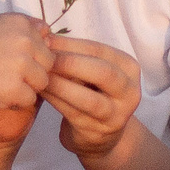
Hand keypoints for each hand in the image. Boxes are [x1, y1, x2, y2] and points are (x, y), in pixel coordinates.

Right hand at [0, 14, 52, 112]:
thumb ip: (18, 26)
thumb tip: (46, 30)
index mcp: (18, 22)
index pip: (46, 40)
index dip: (33, 53)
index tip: (14, 59)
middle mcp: (24, 40)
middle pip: (48, 63)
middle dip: (33, 71)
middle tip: (7, 75)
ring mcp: (21, 65)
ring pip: (41, 82)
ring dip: (25, 87)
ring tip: (0, 85)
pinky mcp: (15, 88)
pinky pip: (29, 100)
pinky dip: (15, 102)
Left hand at [42, 36, 142, 158]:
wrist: (101, 135)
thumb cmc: (91, 92)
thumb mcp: (91, 71)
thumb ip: (76, 55)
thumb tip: (44, 34)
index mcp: (129, 68)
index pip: (100, 51)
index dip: (72, 44)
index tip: (46, 39)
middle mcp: (129, 91)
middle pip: (103, 73)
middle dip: (70, 63)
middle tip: (44, 58)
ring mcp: (116, 114)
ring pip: (88, 98)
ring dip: (60, 85)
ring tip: (39, 76)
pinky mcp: (98, 132)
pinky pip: (74, 113)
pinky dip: (56, 100)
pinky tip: (41, 92)